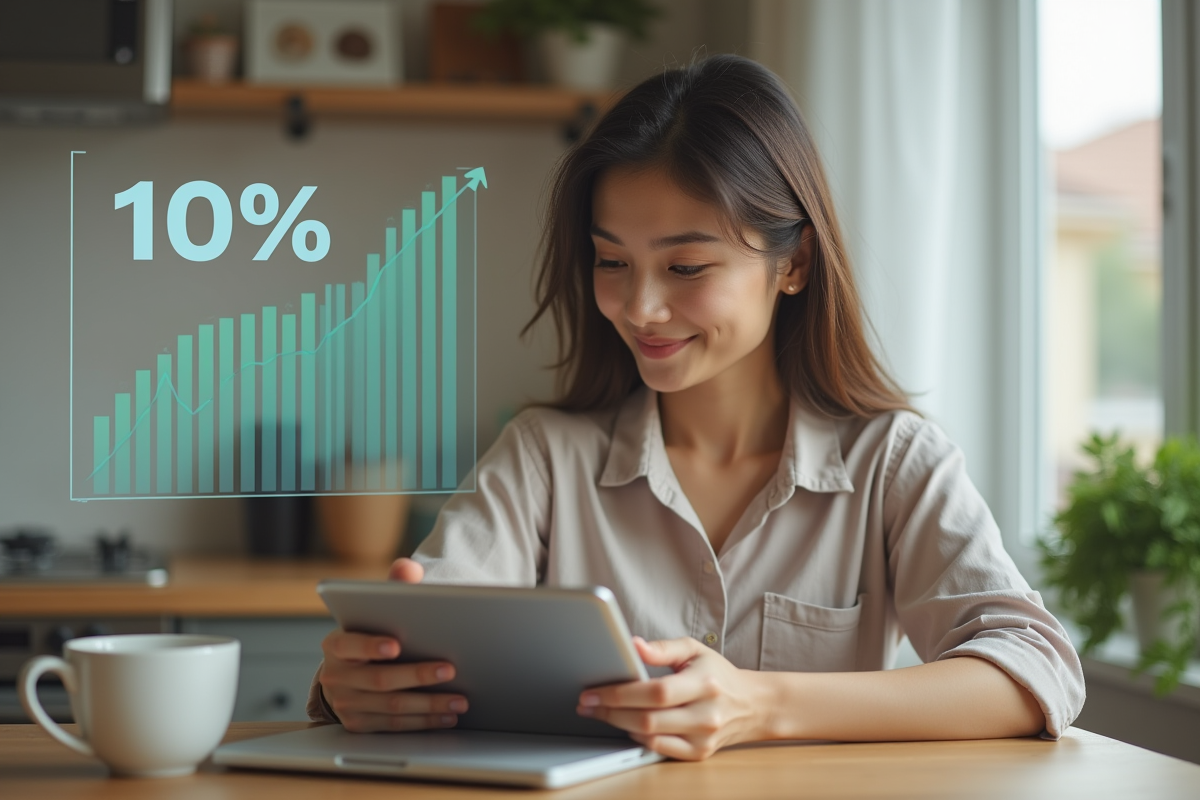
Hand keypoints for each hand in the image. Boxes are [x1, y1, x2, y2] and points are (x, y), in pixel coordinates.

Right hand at [318, 557, 467, 731]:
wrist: (351, 671)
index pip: (350, 645)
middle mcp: (336, 677)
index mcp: (335, 645)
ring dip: (429, 705)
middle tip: (450, 670)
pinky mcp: (359, 725)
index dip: (371, 646)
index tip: (396, 645)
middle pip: (380, 680)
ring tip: (459, 700)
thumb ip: (394, 585)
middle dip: (417, 676)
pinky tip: (446, 716)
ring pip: (392, 707)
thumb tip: (407, 567)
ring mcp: (346, 704)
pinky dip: (423, 722)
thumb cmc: (373, 633)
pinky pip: (394, 726)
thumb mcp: (378, 610)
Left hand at [576, 636, 769, 760]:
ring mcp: (703, 738)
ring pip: (650, 737)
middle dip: (610, 712)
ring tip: (601, 712)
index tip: (593, 691)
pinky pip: (660, 750)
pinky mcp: (699, 753)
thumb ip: (662, 648)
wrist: (751, 704)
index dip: (620, 693)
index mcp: (705, 683)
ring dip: (619, 725)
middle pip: (648, 719)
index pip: (655, 692)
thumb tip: (633, 645)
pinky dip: (639, 738)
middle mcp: (706, 714)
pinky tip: (627, 725)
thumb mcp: (694, 649)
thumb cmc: (718, 673)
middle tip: (587, 704)